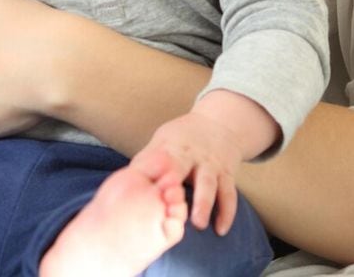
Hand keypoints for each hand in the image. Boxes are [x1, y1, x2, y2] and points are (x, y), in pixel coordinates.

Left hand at [138, 110, 244, 234]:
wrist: (219, 123)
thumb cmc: (183, 137)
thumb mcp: (163, 140)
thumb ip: (148, 160)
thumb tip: (124, 180)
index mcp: (172, 146)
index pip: (160, 159)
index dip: (153, 173)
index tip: (145, 193)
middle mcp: (193, 154)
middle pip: (184, 168)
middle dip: (177, 187)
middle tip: (171, 208)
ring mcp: (211, 164)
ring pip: (209, 183)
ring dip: (204, 203)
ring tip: (198, 223)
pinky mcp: (227, 174)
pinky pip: (229, 194)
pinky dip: (226, 212)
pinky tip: (221, 230)